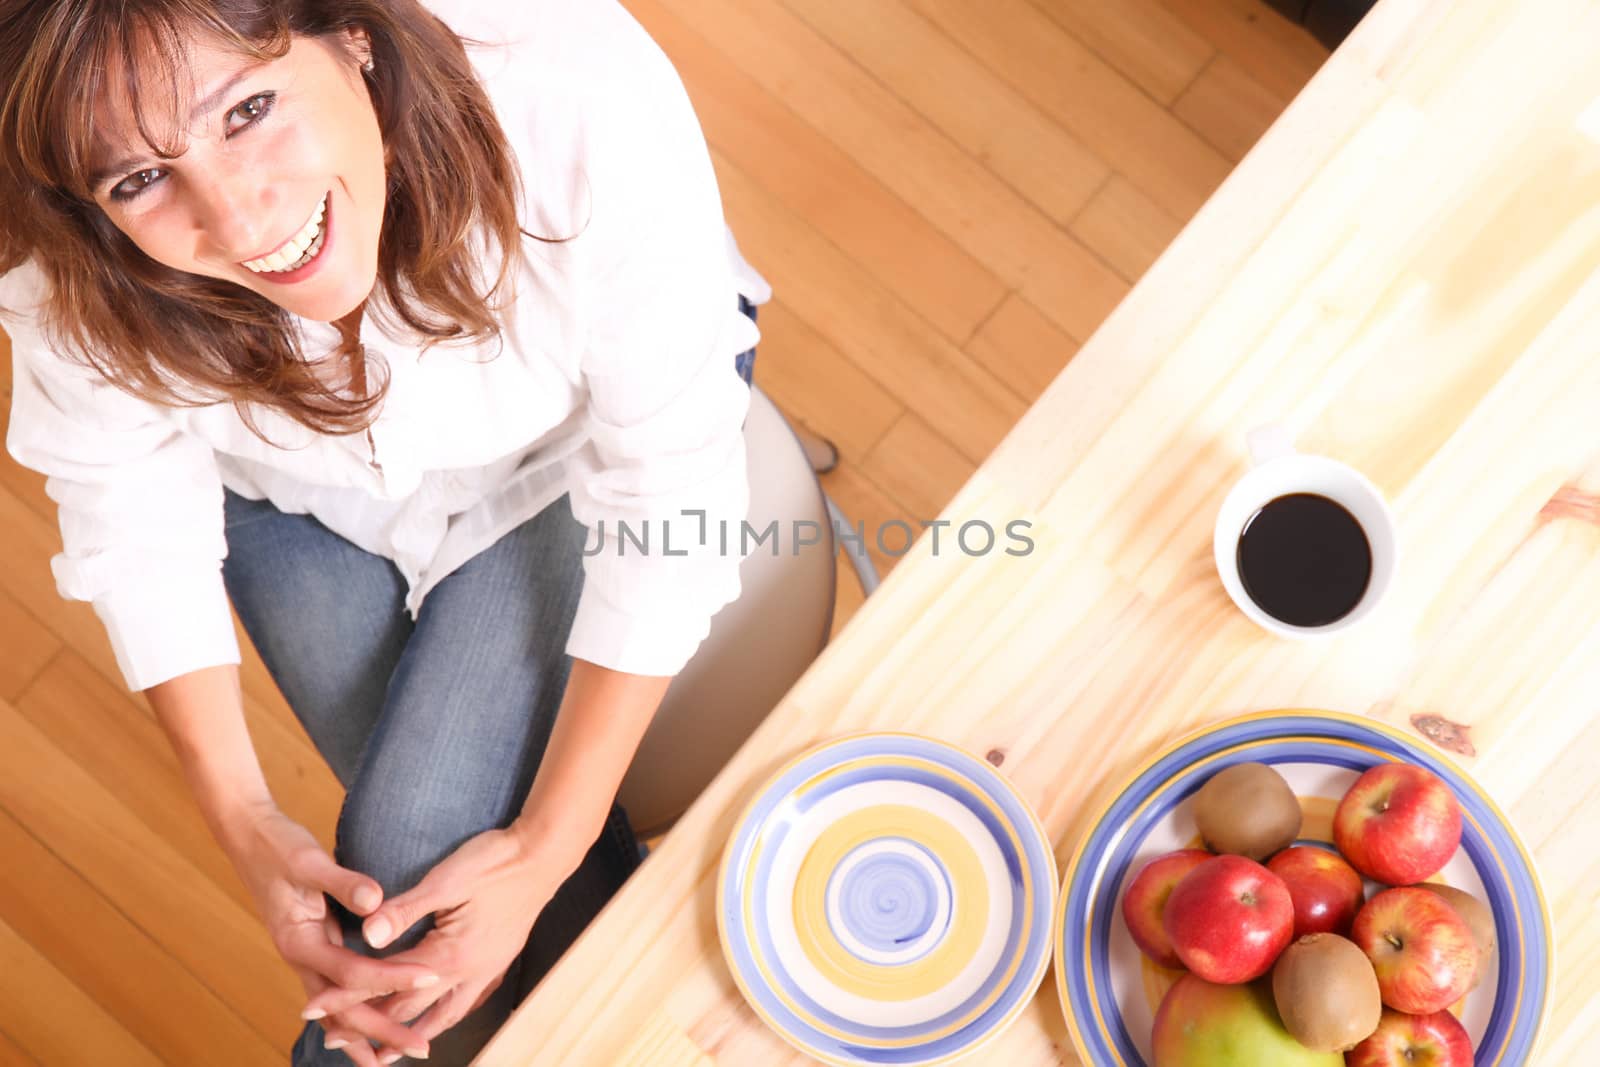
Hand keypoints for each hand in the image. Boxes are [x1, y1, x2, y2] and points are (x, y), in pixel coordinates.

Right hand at [223, 804, 439, 1065]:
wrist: (248, 837)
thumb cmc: (279, 846)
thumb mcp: (310, 861)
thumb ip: (343, 883)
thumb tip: (376, 902)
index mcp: (299, 942)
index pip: (353, 973)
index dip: (393, 979)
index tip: (430, 980)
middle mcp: (301, 958)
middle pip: (343, 1011)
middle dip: (382, 1032)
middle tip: (422, 1049)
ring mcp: (305, 957)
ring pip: (335, 1010)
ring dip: (365, 1033)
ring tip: (394, 1057)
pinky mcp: (313, 948)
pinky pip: (335, 990)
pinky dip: (352, 1012)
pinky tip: (370, 1024)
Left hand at [298, 823, 577, 1049]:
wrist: (543, 855)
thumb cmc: (494, 862)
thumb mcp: (446, 881)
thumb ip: (405, 910)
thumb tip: (368, 934)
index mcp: (449, 955)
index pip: (385, 983)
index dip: (346, 995)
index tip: (312, 1009)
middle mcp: (468, 974)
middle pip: (409, 1011)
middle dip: (369, 1026)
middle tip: (333, 1040)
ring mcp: (485, 971)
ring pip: (441, 1017)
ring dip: (409, 1035)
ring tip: (385, 1054)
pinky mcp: (496, 963)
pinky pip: (465, 1003)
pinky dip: (443, 1019)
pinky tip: (437, 1019)